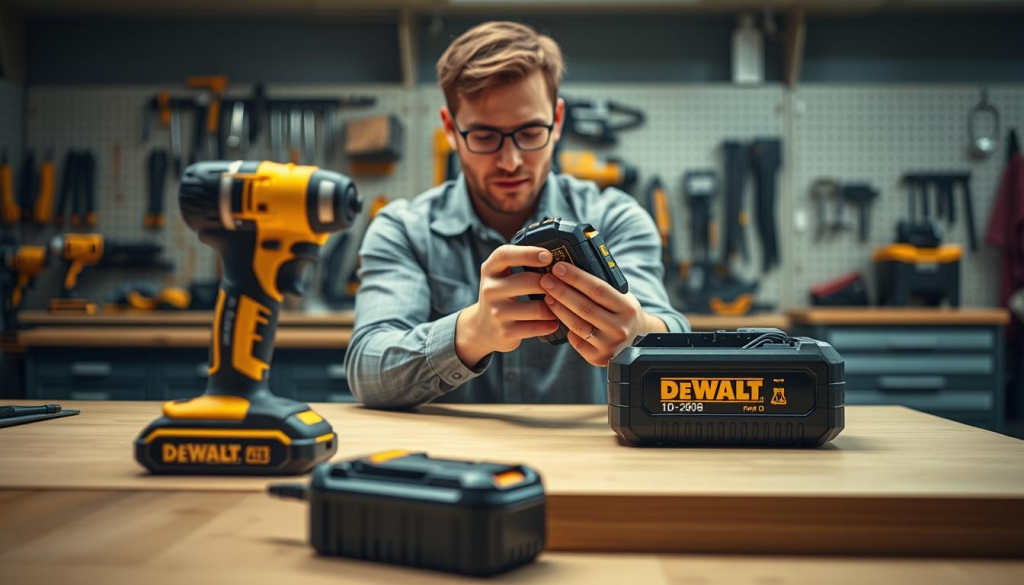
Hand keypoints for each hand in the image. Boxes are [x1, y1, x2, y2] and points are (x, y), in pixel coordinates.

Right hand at [455, 245, 559, 367]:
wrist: (482, 328)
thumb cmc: (501, 295)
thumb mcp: (501, 276)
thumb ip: (520, 263)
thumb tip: (556, 258)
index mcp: (490, 270)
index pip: (505, 255)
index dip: (528, 253)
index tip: (548, 256)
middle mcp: (490, 290)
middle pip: (527, 281)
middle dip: (549, 283)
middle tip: (563, 285)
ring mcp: (497, 312)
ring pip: (536, 308)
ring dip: (554, 307)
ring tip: (561, 305)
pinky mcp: (506, 332)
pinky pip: (537, 327)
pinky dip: (550, 324)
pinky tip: (554, 322)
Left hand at [541, 262, 666, 366]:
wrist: (637, 342)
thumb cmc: (623, 314)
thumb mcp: (623, 298)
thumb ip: (603, 288)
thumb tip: (572, 268)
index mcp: (628, 309)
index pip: (598, 289)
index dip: (576, 278)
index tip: (559, 267)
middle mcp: (620, 328)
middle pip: (584, 307)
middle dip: (562, 291)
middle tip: (545, 279)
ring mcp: (609, 345)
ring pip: (576, 324)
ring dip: (558, 308)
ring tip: (547, 295)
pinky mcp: (598, 357)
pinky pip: (576, 340)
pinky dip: (565, 327)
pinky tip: (557, 316)